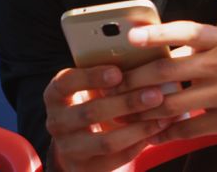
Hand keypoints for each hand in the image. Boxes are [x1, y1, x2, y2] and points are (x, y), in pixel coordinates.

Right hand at [43, 65, 171, 170]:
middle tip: (155, 94)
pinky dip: (138, 145)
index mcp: (54, 94)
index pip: (66, 83)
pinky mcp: (85, 168)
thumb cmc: (90, 100)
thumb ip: (108, 73)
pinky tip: (155, 131)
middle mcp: (56, 122)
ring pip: (105, 141)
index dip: (91, 77)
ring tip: (162, 117)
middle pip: (90, 112)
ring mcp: (69, 148)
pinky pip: (115, 158)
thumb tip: (143, 56)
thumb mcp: (89, 86)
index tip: (118, 72)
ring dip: (137, 128)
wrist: (77, 141)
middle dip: (126, 103)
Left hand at [121, 21, 216, 142]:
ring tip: (125, 112)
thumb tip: (154, 51)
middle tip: (113, 86)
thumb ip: (195, 46)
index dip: (155, 34)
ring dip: (145, 110)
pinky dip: (167, 132)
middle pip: (168, 71)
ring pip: (173, 103)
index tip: (130, 37)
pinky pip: (190, 128)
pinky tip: (154, 133)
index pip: (183, 31)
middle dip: (135, 80)